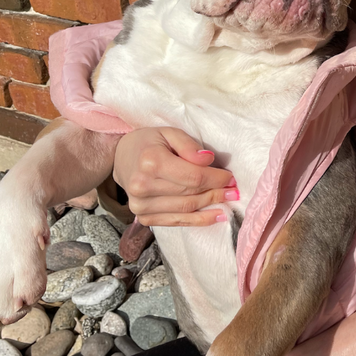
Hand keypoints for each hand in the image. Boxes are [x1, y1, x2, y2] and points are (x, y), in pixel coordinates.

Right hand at [113, 127, 236, 227]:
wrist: (121, 159)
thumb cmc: (149, 143)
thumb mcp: (169, 133)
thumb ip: (189, 145)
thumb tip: (208, 160)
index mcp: (151, 162)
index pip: (193, 176)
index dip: (216, 178)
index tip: (230, 177)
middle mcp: (143, 186)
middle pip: (191, 193)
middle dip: (216, 191)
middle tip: (234, 190)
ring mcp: (141, 205)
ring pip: (186, 209)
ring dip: (211, 206)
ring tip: (228, 201)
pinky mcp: (144, 218)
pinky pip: (177, 222)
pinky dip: (199, 220)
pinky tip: (216, 216)